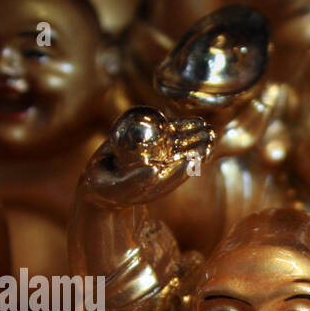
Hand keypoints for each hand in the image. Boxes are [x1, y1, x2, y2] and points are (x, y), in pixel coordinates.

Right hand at [83, 107, 213, 205]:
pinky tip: (195, 121)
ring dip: (193, 136)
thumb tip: (155, 169)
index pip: (177, 174)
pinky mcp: (154, 146)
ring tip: (205, 126)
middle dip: (197, 147)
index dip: (187, 165)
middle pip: (183, 157)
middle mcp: (164, 171)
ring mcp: (160, 158)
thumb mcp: (118, 187)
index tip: (194, 158)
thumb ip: (135, 180)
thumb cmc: (108, 188)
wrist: (101, 181)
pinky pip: (170, 136)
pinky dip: (180, 128)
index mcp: (160, 184)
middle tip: (209, 136)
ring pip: (180, 146)